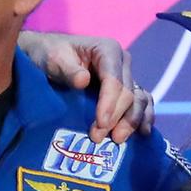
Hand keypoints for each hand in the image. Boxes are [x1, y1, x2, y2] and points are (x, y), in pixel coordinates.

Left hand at [17, 31, 153, 143]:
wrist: (48, 56)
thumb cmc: (51, 55)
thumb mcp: (54, 58)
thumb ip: (68, 70)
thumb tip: (84, 81)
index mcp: (108, 50)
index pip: (114, 80)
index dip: (109, 103)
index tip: (100, 123)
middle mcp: (122, 62)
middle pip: (128, 93)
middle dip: (116, 117)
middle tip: (98, 137)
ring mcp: (126, 76)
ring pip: (139, 100)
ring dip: (131, 122)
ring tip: (117, 140)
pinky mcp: (126, 90)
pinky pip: (141, 104)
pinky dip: (142, 118)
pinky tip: (141, 134)